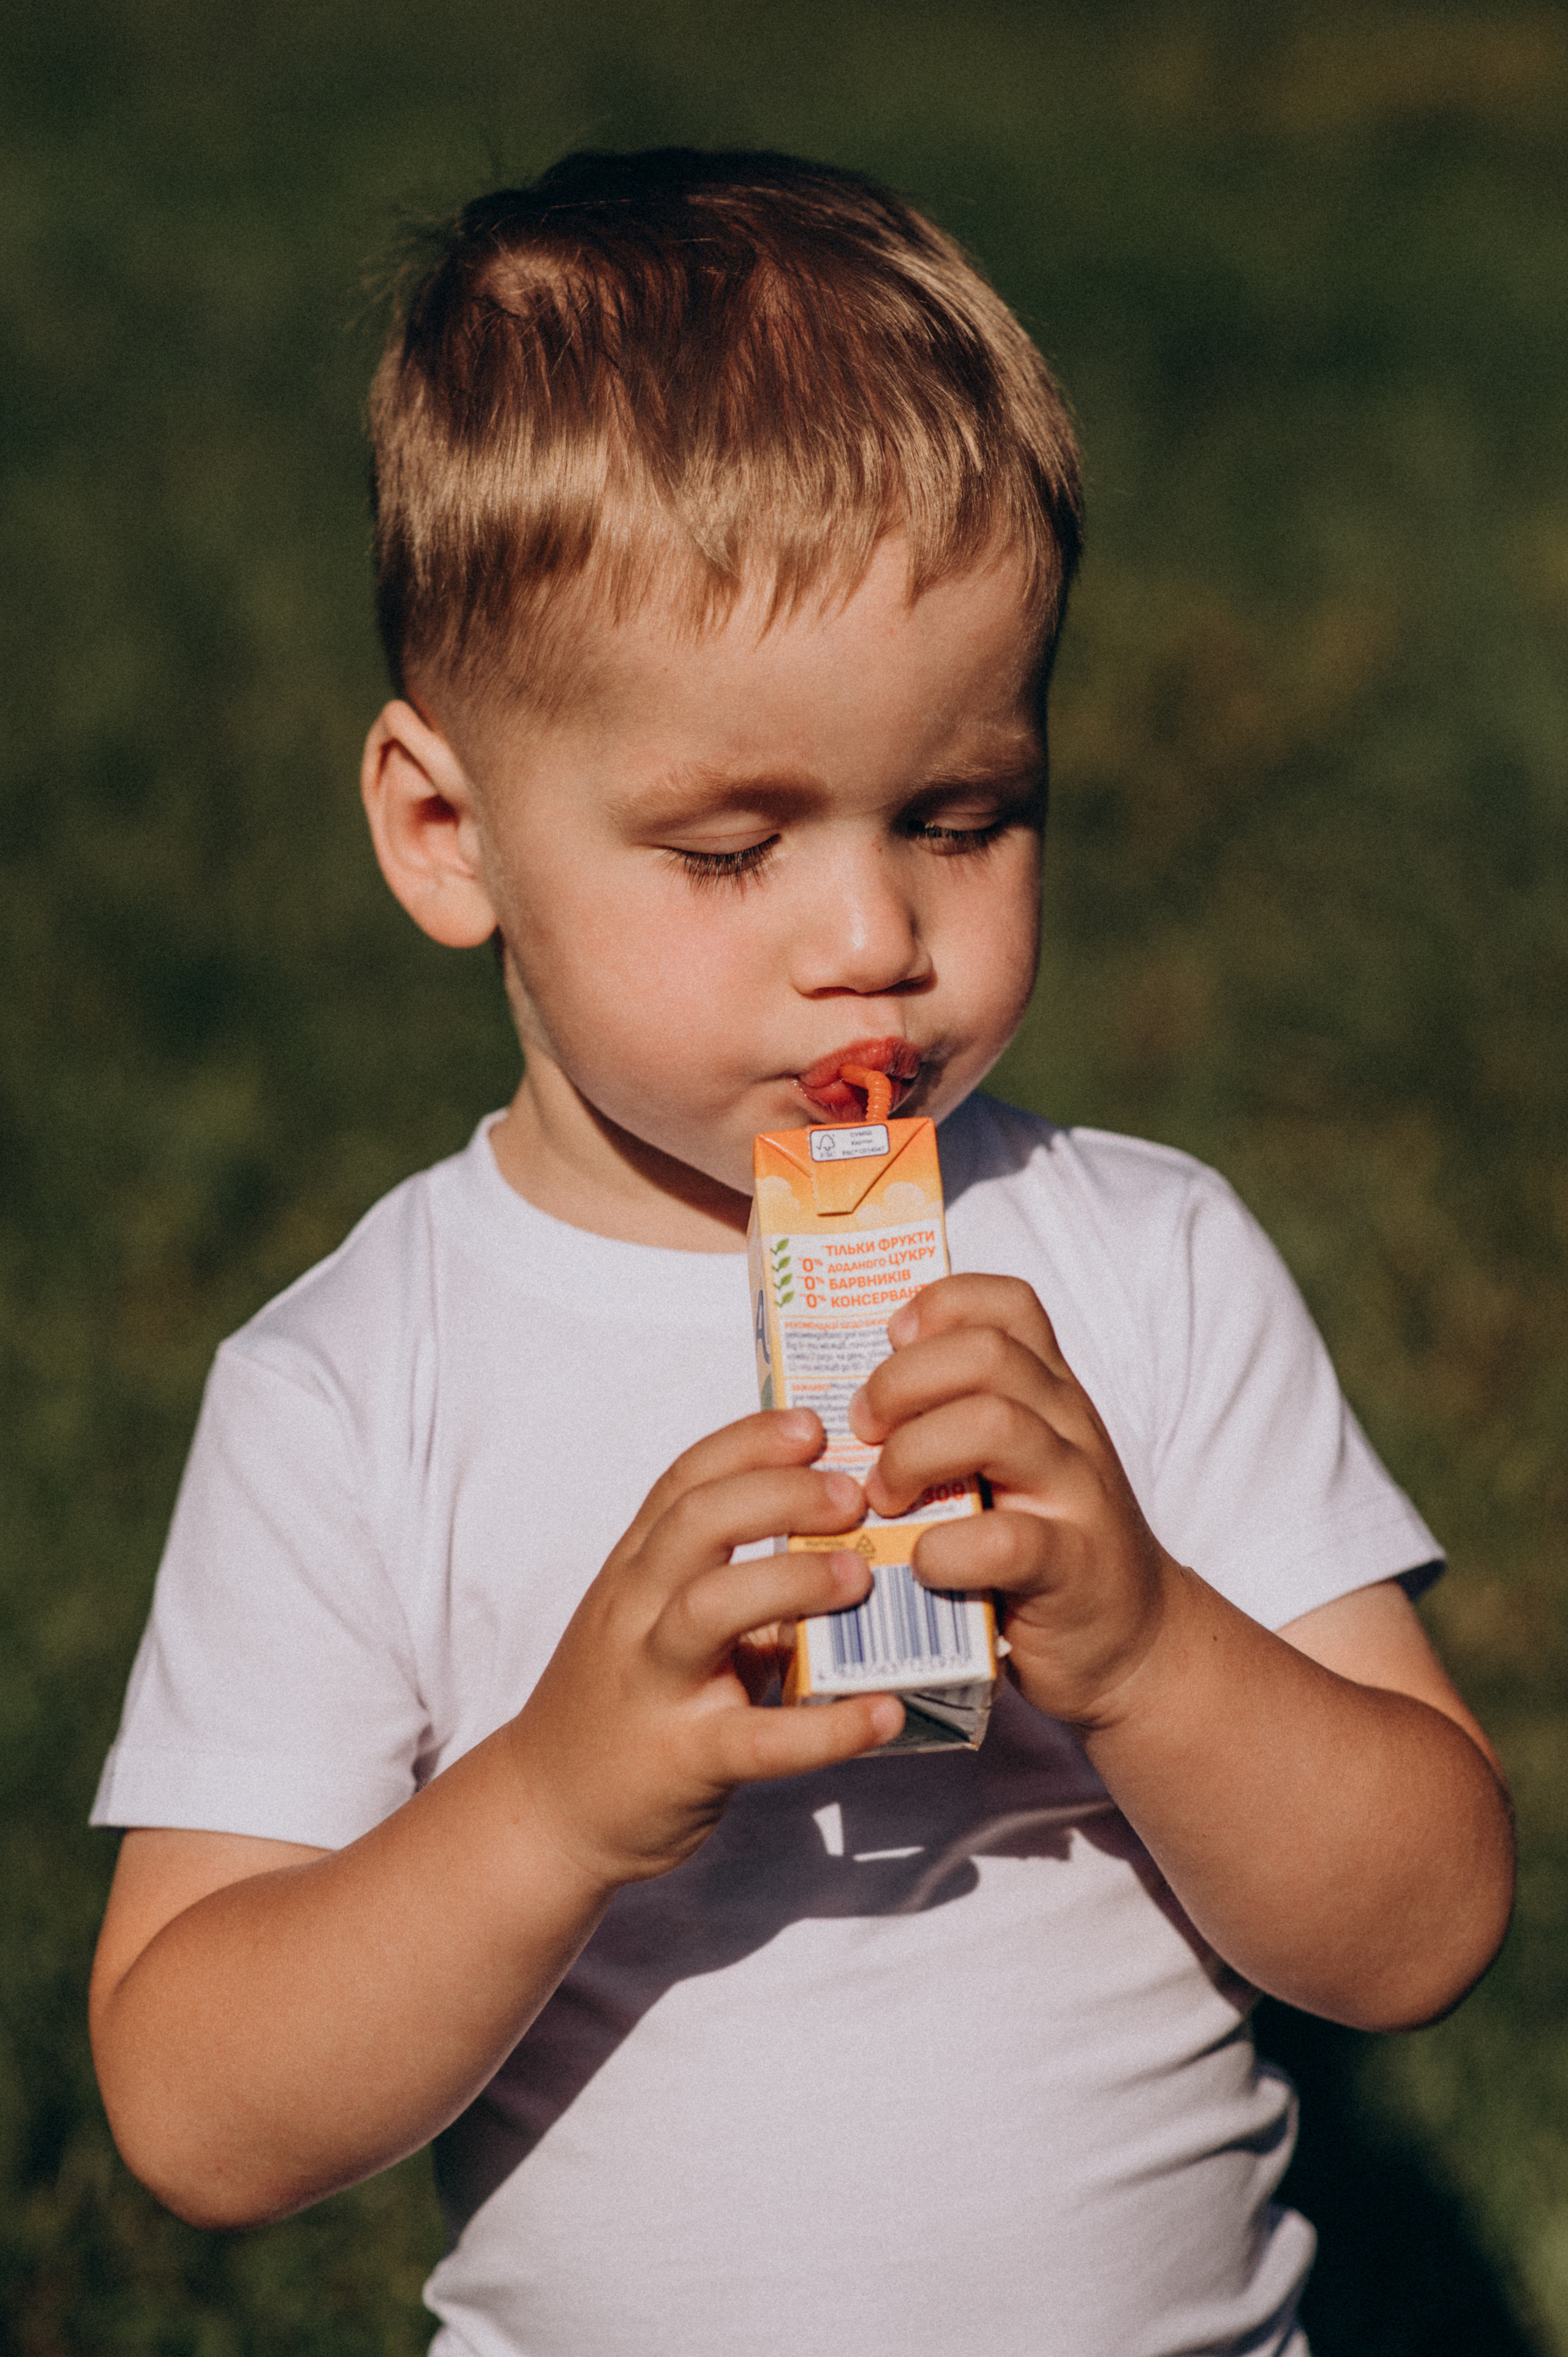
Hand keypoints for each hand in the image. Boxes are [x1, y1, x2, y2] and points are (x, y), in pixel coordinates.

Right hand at [506, 1410, 901, 1889]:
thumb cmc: (619, 1706)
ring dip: (792, 1582)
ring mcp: (653, 1687)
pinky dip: (827, 1729)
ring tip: (862, 1577)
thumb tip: (834, 1545)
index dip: (747, 1443)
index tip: (812, 1424)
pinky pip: (758, 1740)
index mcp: (633, 1574)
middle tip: (852, 1494)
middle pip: (695, 1525)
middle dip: (777, 1494)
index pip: (683, 1482)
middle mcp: (634, 1616)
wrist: (544, 1814)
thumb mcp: (651, 1625)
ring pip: (709, 1609)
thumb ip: (724, 1583)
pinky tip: (885, 1713)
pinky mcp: (682, 1762)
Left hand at [850, 1275, 1180, 1727]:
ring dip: (914, 1454)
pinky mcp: (1073, 1566)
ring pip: (996, 1424)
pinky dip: (945, 1549)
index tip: (892, 1343)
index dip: (940, 1305)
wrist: (1133, 1639)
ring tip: (884, 1495)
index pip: (1008, 1305)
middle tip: (865, 1430)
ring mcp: (1078, 1493)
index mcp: (1047, 1393)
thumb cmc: (1040, 1542)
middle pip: (988, 1352)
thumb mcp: (1005, 1465)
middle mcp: (1068, 1426)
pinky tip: (922, 1564)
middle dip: (903, 1381)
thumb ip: (951, 1422)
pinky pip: (1006, 1539)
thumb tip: (845, 1405)